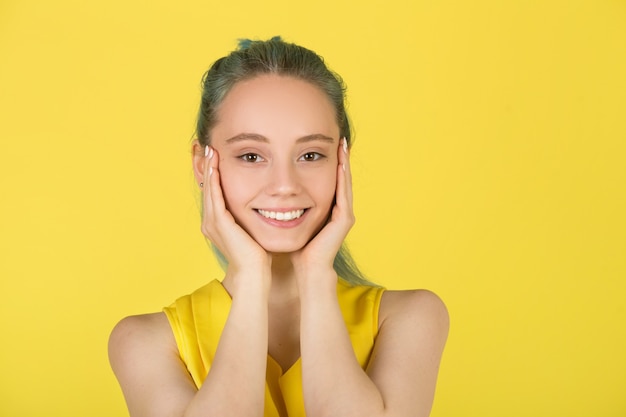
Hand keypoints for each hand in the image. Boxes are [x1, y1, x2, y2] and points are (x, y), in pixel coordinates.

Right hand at [200, 146, 270, 281]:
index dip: (213, 175)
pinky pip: (215, 195)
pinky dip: (214, 179)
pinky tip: (216, 165)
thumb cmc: (258, 255)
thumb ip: (251, 218)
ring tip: (210, 151)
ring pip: (209, 189)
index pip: (213, 193)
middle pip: (207, 188)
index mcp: (217, 224)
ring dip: (209, 168)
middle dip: (208, 167)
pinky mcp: (219, 222)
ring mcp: (212, 222)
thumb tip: (264, 206)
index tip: (216, 157)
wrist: (255, 272)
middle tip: (208, 148)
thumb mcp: (252, 230)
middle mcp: (210, 222)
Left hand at [291, 138, 353, 284]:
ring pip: (345, 182)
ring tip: (342, 144)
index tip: (323, 145)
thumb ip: (288, 207)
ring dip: (344, 163)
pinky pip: (344, 193)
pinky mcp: (344, 219)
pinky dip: (343, 176)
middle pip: (340, 179)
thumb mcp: (290, 220)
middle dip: (339, 158)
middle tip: (338, 138)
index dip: (327, 163)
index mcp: (327, 210)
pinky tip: (341, 162)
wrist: (306, 269)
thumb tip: (268, 192)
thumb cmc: (295, 249)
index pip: (328, 181)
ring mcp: (344, 214)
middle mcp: (339, 210)